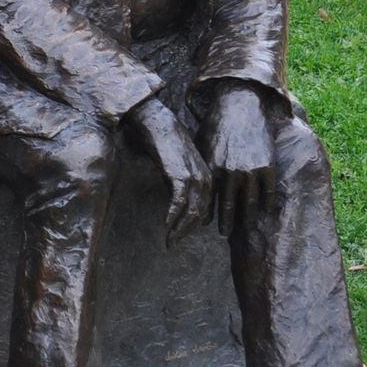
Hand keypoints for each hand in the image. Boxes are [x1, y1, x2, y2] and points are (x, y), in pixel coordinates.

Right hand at [125, 96, 211, 242]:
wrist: (158, 122)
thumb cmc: (165, 143)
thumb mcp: (179, 167)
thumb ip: (183, 185)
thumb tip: (178, 206)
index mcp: (208, 178)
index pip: (205, 211)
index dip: (191, 227)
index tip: (178, 236)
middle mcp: (206, 179)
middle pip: (200, 215)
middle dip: (184, 232)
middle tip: (171, 244)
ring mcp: (195, 178)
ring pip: (191, 212)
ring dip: (178, 229)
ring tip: (168, 240)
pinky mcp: (181, 175)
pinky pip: (179, 203)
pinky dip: (172, 216)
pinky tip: (164, 224)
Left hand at [204, 83, 276, 236]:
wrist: (240, 105)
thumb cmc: (217, 125)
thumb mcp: (202, 145)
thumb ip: (201, 166)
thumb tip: (194, 186)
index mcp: (212, 168)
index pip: (209, 199)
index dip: (208, 214)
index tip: (206, 225)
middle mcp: (231, 172)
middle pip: (229, 205)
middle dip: (226, 222)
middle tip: (224, 233)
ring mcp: (251, 170)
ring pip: (250, 203)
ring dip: (247, 217)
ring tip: (245, 227)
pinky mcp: (267, 165)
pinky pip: (269, 191)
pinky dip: (267, 203)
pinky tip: (266, 210)